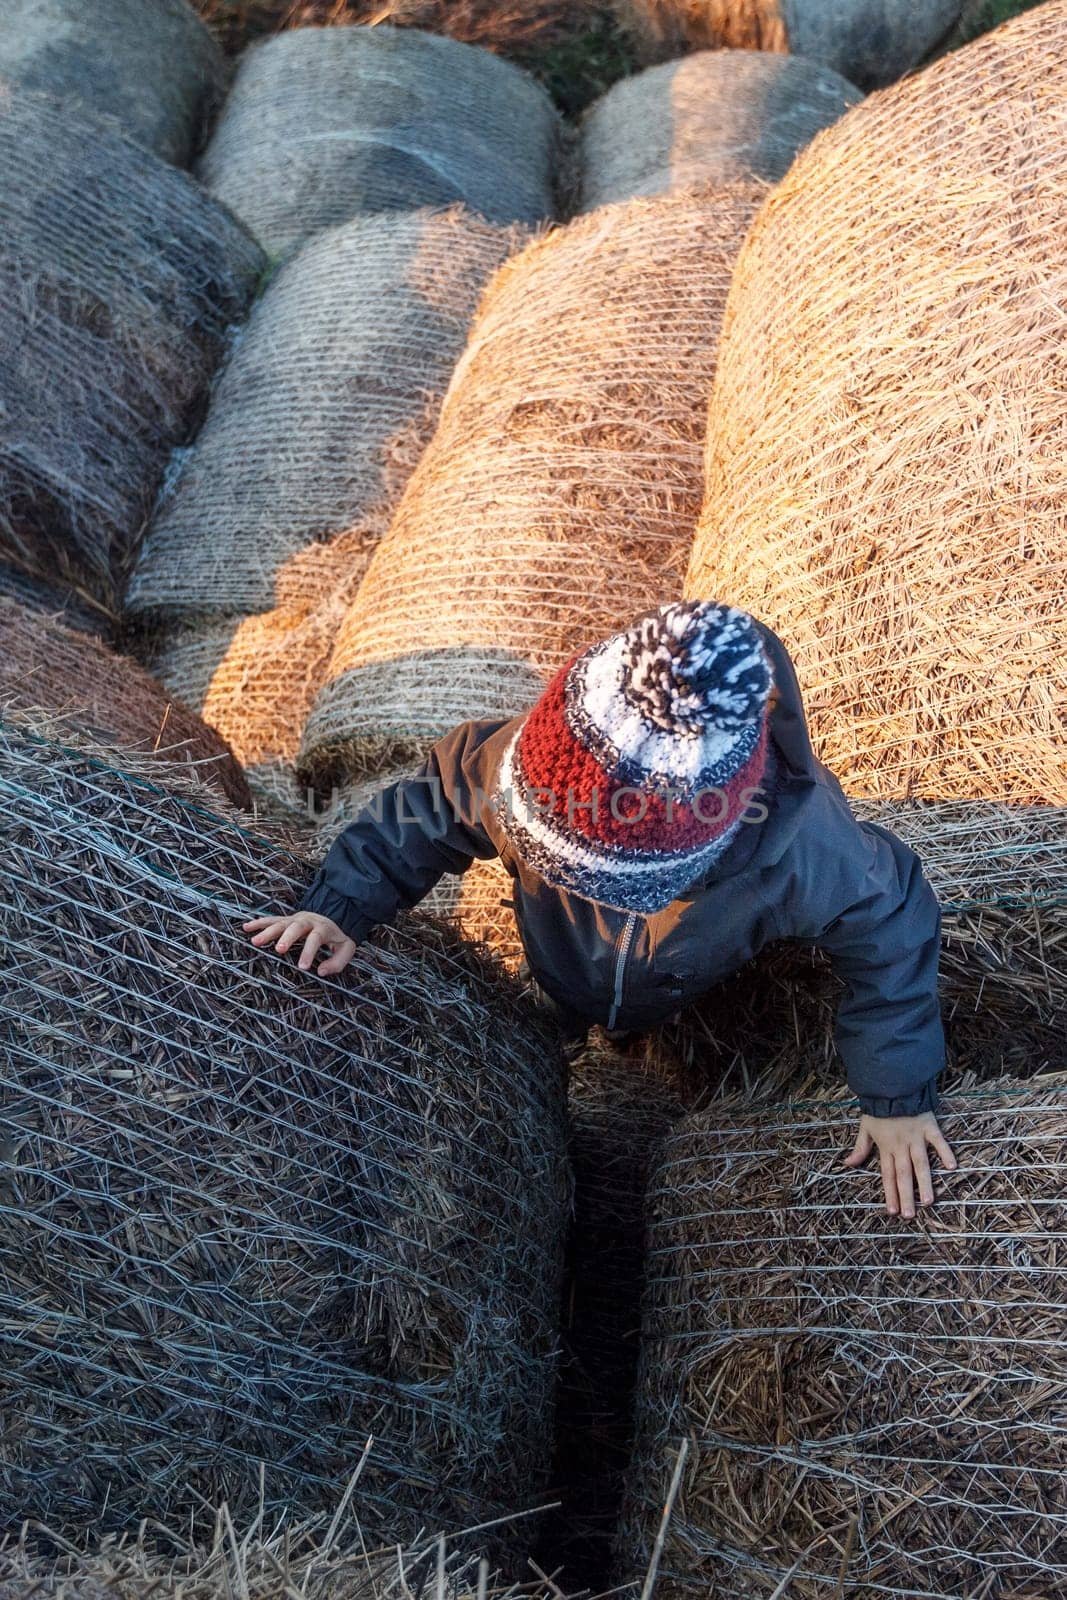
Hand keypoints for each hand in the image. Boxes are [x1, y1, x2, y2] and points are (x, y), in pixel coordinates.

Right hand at [242, 911, 356, 976]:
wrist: (332, 916)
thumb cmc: (337, 938)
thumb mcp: (346, 949)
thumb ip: (338, 962)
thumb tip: (321, 972)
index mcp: (324, 928)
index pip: (316, 938)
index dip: (309, 951)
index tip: (302, 967)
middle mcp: (308, 921)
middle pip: (297, 926)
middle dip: (287, 937)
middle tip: (279, 950)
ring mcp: (295, 919)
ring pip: (281, 922)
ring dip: (268, 931)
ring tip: (256, 942)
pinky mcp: (286, 919)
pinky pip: (271, 920)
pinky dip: (258, 923)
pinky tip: (246, 928)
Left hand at [844, 1112, 956, 1217]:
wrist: (891, 1084)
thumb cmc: (879, 1107)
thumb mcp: (865, 1126)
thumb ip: (860, 1148)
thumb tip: (847, 1164)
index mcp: (886, 1146)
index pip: (887, 1174)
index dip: (890, 1193)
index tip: (892, 1211)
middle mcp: (901, 1145)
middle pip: (904, 1174)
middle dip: (906, 1196)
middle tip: (909, 1215)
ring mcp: (916, 1136)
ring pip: (921, 1162)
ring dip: (925, 1182)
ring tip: (929, 1201)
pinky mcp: (929, 1126)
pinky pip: (938, 1141)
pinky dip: (945, 1152)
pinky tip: (951, 1167)